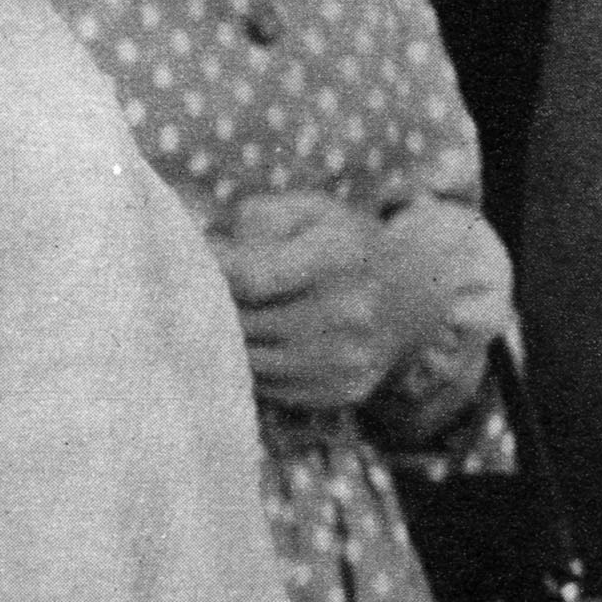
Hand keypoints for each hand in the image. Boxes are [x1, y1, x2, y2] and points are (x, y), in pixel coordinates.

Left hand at [213, 190, 396, 416]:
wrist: (409, 296)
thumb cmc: (339, 243)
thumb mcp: (306, 211)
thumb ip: (255, 221)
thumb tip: (207, 254)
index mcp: (339, 255)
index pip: (250, 278)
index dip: (210, 274)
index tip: (192, 266)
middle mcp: (350, 311)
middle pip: (246, 323)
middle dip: (212, 308)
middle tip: (192, 295)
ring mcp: (348, 357)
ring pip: (251, 361)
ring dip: (226, 343)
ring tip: (217, 320)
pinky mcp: (341, 390)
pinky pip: (270, 388)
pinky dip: (251, 369)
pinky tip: (253, 345)